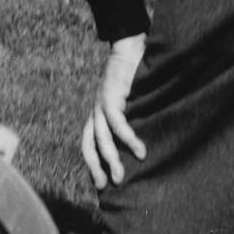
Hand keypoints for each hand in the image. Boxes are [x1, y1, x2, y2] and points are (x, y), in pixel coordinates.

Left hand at [79, 33, 148, 187]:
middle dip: (96, 168)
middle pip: (90, 146)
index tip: (101, 183)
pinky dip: (128, 139)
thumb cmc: (135, 77)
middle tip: (107, 187)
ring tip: (121, 178)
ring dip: (111, 160)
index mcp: (97, 115)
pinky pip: (117, 123)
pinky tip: (140, 151)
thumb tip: (145, 145)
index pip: (88, 145)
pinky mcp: (111, 96)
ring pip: (101, 139)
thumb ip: (132, 119)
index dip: (92, 164)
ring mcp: (101, 104)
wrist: (130, 46)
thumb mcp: (132, 103)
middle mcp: (95, 112)